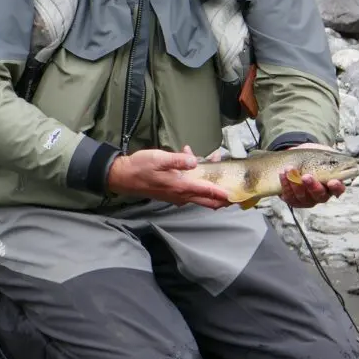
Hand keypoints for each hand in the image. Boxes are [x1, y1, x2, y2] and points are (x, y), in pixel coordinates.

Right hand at [107, 146, 230, 209]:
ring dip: (209, 186)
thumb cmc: (141, 167)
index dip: (222, 194)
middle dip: (221, 198)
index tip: (236, 196)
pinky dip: (196, 179)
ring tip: (215, 170)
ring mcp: (175, 195)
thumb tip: (194, 160)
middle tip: (234, 196)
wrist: (123, 176)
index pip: (207, 192)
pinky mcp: (171, 192)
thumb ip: (177, 160)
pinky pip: (189, 189)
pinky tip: (192, 161)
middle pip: (206, 200)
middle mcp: (180, 194)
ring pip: (198, 194)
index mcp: (180, 187)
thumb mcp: (159, 158)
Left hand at [278, 144, 345, 208]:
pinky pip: (289, 196)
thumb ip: (329, 157)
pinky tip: (282, 173)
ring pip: (302, 197)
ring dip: (295, 183)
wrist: (294, 157)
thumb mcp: (322, 153)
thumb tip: (338, 157)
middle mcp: (321, 195)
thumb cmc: (311, 157)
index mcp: (331, 185)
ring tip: (289, 169)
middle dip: (313, 186)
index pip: (338, 190)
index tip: (332, 181)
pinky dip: (285, 184)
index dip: (336, 187)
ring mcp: (307, 200)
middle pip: (319, 196)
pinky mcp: (293, 200)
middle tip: (306, 176)